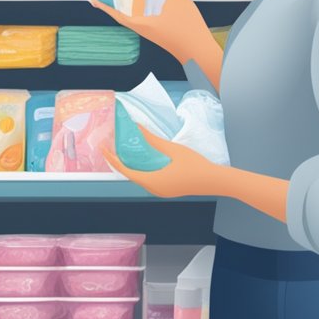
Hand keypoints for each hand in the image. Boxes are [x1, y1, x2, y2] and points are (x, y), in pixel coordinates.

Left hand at [76, 0, 217, 67]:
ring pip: (122, 13)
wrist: (196, 49)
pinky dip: (127, 5)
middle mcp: (136, 26)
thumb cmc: (186, 25)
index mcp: (137, 21)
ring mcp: (142, 28)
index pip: (110, 9)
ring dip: (113, 1)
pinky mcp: (149, 28)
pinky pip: (133, 15)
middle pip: (113, 10)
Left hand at [102, 126, 222, 199]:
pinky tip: (141, 159)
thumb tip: (137, 127)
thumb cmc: (196, 165)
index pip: (125, 171)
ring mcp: (160, 191)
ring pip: (139, 178)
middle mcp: (154, 189)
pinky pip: (148, 180)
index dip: (112, 159)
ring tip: (123, 151)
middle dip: (119, 161)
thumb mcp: (173, 149)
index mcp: (153, 181)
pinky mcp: (166, 190)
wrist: (215, 181)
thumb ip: (153, 139)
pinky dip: (140, 169)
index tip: (103, 148)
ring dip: (130, 166)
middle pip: (130, 175)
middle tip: (111, 146)